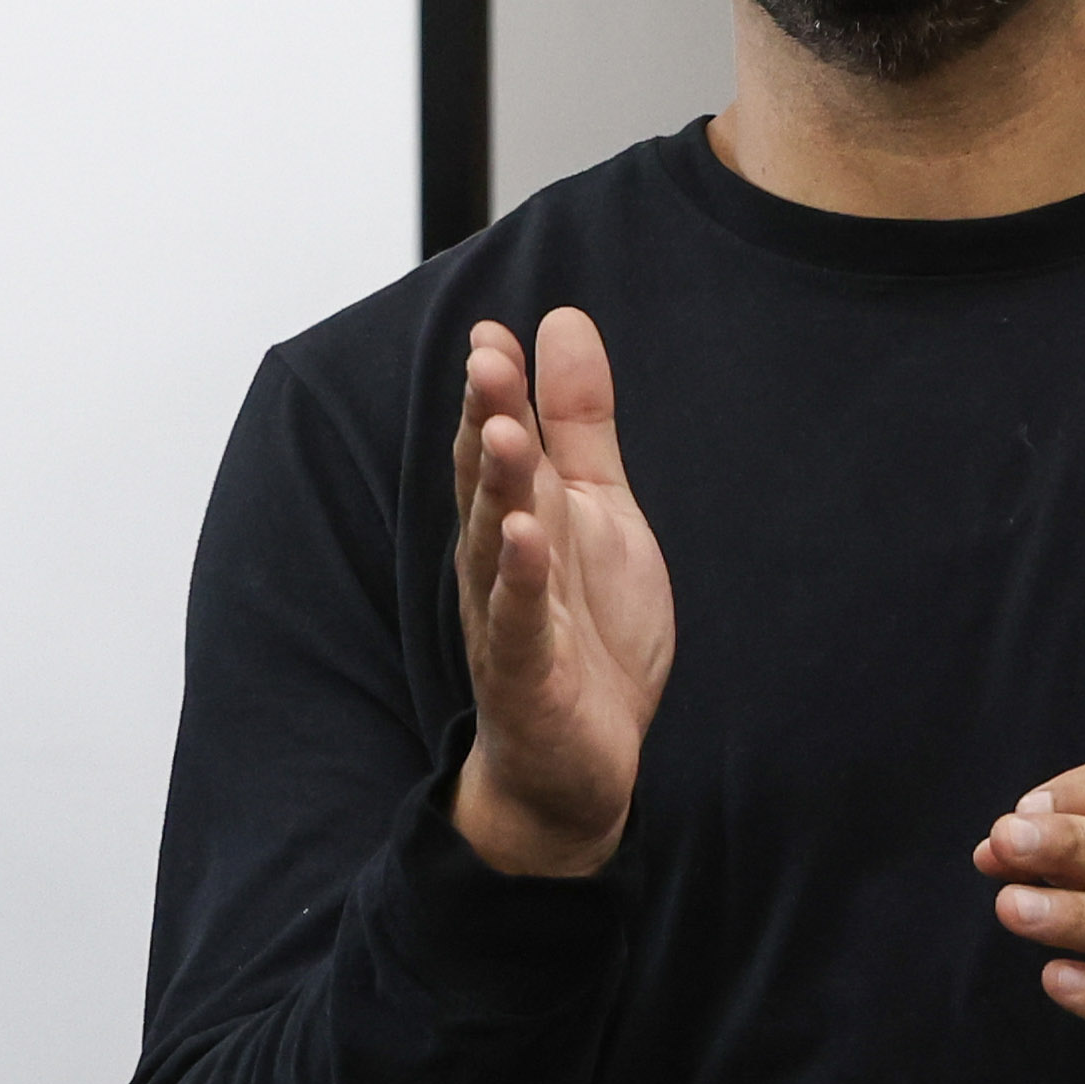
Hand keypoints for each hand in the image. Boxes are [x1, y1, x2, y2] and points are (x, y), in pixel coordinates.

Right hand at [448, 310, 676, 877]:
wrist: (576, 763)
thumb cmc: (583, 628)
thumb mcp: (598, 511)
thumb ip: (579, 422)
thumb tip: (562, 320)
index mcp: (519, 513)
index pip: (499, 440)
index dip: (497, 390)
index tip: (492, 333)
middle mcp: (499, 559)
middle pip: (489, 482)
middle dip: (486, 420)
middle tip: (486, 360)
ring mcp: (507, 617)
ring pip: (495, 544)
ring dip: (498, 489)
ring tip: (505, 432)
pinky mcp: (526, 676)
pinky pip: (520, 623)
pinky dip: (520, 581)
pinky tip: (525, 540)